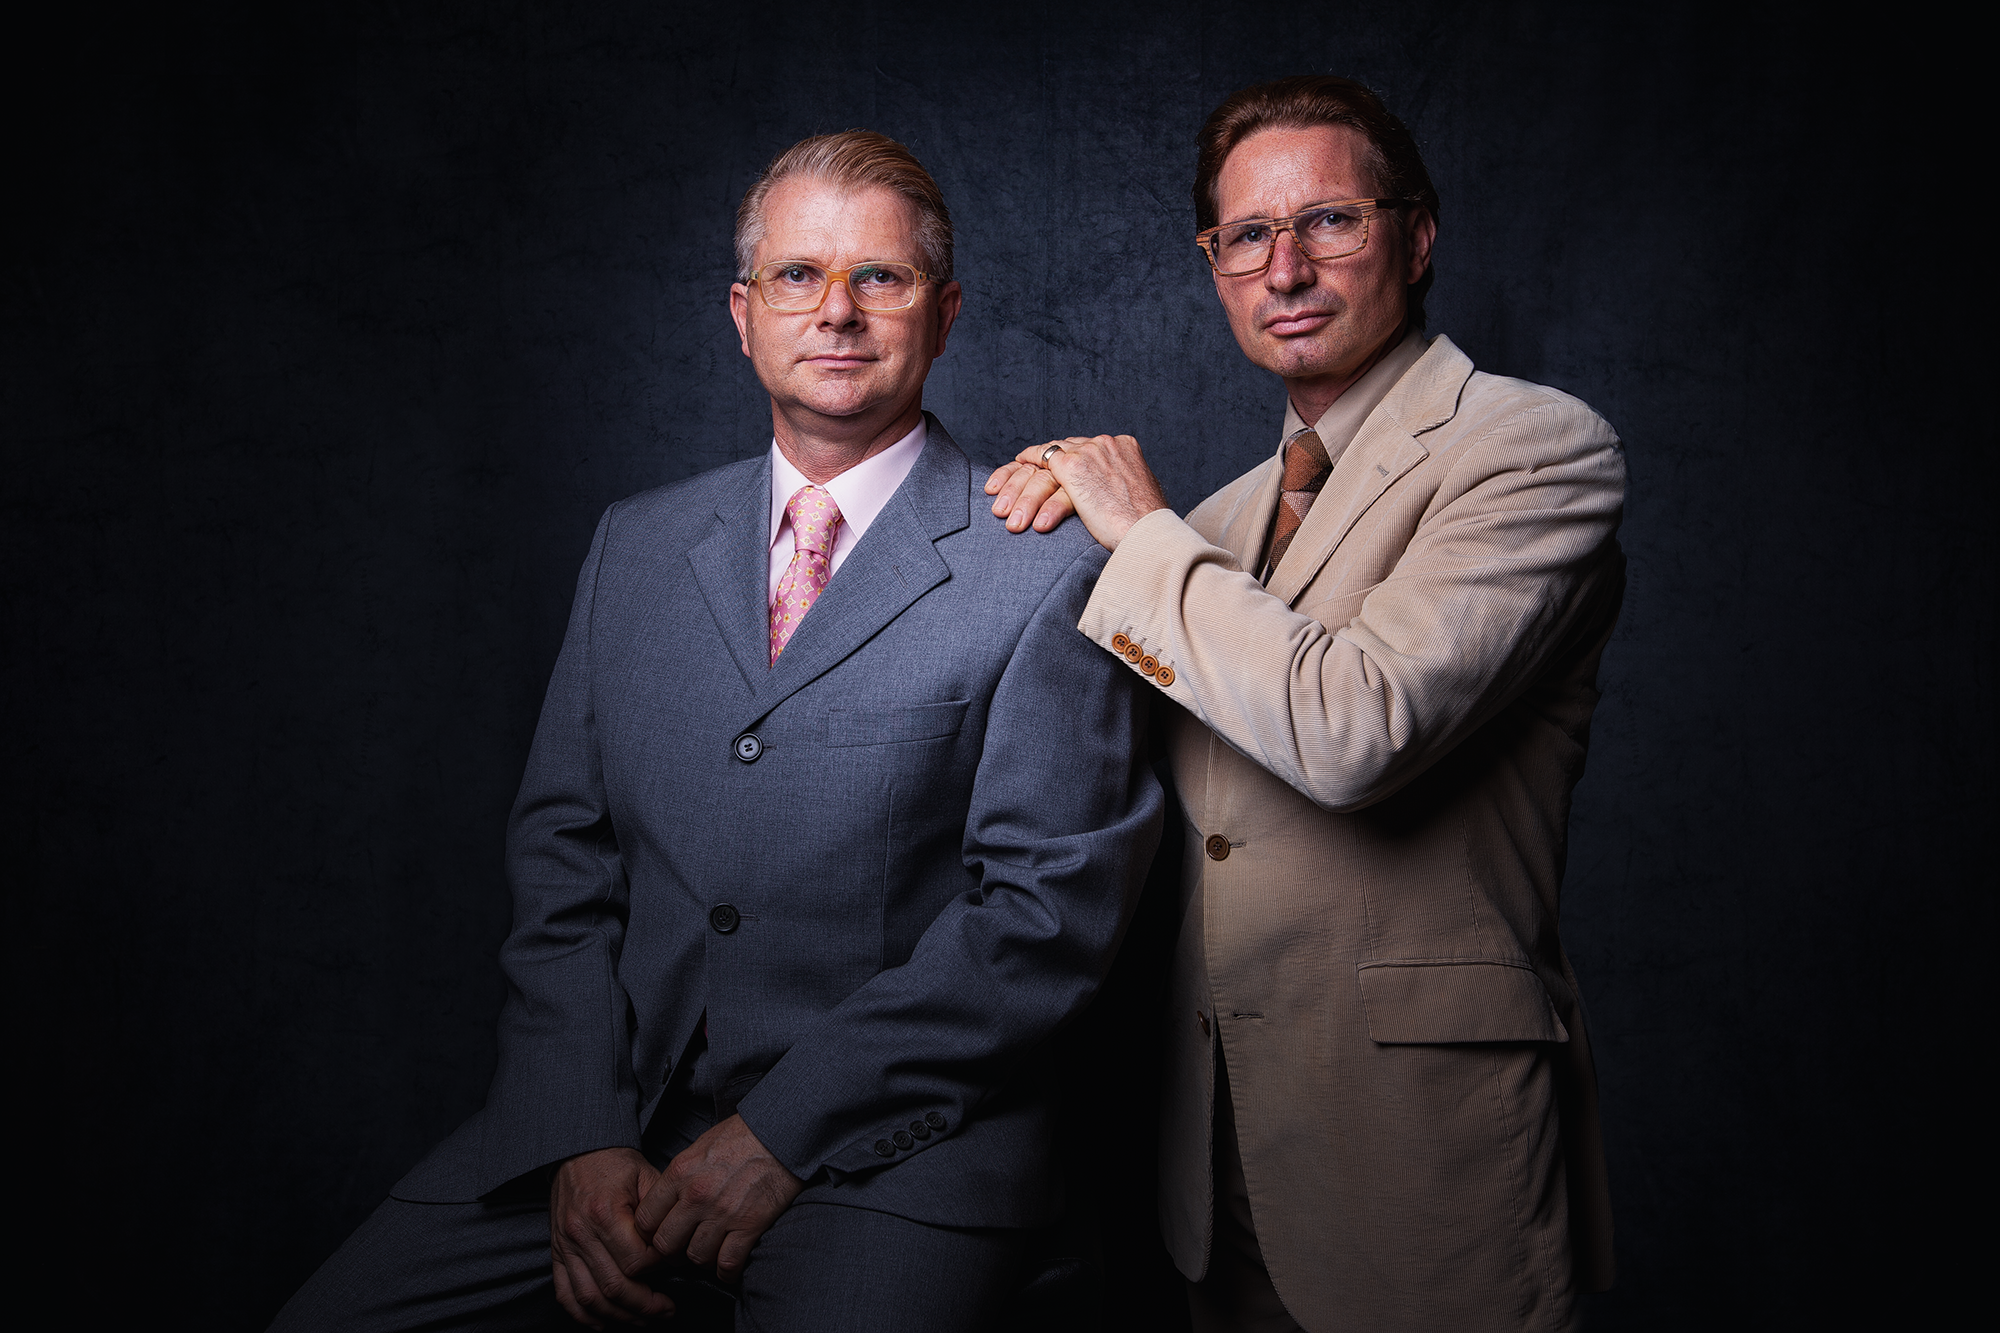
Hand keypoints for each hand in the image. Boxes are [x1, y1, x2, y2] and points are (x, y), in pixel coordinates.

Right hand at [549, 1147, 673, 1326]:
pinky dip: (584, 1315)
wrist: (578, 1151)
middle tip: (667, 1310)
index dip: (660, 1270)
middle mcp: (581, 1233)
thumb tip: (677, 1246)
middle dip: (645, 1305)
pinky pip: (565, 1294)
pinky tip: (604, 1322)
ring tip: (644, 1320)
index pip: (636, 1261)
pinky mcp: (557, 1252)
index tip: (675, 1266)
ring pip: (590, 1298)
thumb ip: (661, 1212)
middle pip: (614, 1286)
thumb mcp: (646, 1176)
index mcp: (606, 1213)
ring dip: (619, 1316)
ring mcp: (565, 1246)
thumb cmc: (616, 1164)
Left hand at [634, 1114, 804, 1283]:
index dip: (650, 1233)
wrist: (781, 1134)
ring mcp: (723, 1213)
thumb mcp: (699, 1147)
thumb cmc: (742, 1137)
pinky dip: (727, 1272)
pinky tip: (728, 1268)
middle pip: (666, 1245)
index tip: (661, 1234)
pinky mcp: (749, 1225)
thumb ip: (680, 1177)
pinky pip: (728, 1264)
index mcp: (680, 1173)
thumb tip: (667, 1202)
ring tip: (709, 1253)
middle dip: (672, 1253)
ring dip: (701, 1261)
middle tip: (683, 1249)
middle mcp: (696, 1195)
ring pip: (696, 1258)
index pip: (646, 1219)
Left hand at [986, 435, 1170, 550]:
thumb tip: (1104, 498)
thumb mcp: (1135, 499)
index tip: (1033, 480)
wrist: (1151, 535)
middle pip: (1056, 453)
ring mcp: (1089, 451)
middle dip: (1028, 477)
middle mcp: (1105, 443)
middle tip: (1005, 498)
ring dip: (1022, 493)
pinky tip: (1015, 506)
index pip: (1076, 451)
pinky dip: (1024, 487)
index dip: (1050, 467)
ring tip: (1008, 519)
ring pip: (1044, 466)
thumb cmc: (1148, 528)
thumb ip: (1116, 489)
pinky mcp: (1075, 467)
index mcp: (1122, 448)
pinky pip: (1038, 468)